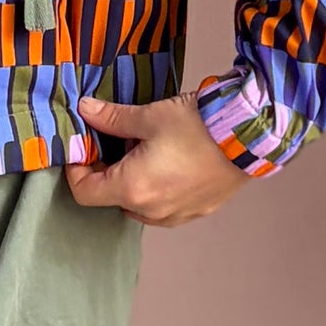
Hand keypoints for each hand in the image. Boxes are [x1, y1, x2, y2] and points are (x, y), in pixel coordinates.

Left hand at [67, 89, 249, 225]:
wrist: (249, 136)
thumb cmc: (199, 126)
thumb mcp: (149, 116)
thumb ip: (112, 118)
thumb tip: (86, 110)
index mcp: (132, 188)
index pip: (84, 193)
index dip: (76, 171)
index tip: (83, 151)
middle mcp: (152, 211)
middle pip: (112, 198)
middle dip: (108, 172)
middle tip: (119, 142)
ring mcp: (176, 215)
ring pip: (139, 205)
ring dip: (134, 183)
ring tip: (148, 151)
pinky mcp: (197, 212)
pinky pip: (165, 208)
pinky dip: (158, 190)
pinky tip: (171, 163)